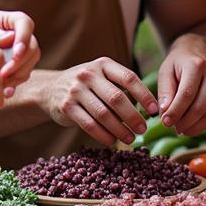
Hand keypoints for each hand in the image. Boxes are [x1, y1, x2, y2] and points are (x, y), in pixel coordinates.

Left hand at [0, 9, 40, 95]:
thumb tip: (10, 38)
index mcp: (17, 21)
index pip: (26, 25)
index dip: (23, 40)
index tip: (16, 53)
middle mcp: (26, 37)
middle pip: (32, 49)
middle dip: (19, 63)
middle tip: (3, 74)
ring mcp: (25, 54)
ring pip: (30, 65)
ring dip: (16, 76)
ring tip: (0, 84)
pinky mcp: (21, 68)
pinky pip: (23, 77)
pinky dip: (14, 85)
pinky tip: (4, 92)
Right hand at [43, 58, 157, 147]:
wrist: (50, 89)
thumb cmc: (86, 86)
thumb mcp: (101, 77)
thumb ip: (121, 87)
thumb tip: (149, 108)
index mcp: (103, 64)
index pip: (129, 78)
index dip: (144, 95)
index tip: (154, 111)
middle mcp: (88, 74)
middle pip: (116, 98)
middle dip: (133, 116)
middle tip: (143, 129)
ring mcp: (76, 90)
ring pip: (103, 114)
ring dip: (120, 129)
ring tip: (131, 138)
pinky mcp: (66, 107)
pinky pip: (89, 124)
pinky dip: (103, 135)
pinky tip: (113, 141)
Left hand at [157, 35, 205, 136]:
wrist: (201, 49)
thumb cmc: (179, 62)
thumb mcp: (166, 70)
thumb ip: (165, 91)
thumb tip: (165, 113)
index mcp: (196, 64)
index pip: (187, 94)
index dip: (175, 111)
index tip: (165, 122)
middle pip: (200, 106)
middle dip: (185, 122)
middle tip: (173, 128)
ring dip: (195, 127)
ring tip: (182, 129)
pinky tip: (194, 126)